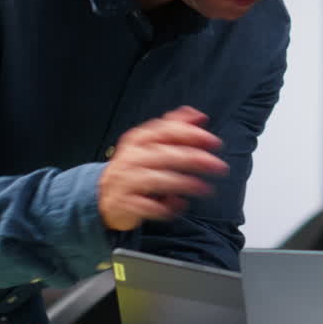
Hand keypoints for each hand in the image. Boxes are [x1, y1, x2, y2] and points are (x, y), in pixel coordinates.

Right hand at [97, 106, 228, 230]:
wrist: (104, 195)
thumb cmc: (136, 167)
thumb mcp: (151, 144)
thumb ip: (175, 127)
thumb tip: (198, 116)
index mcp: (138, 139)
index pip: (165, 131)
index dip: (191, 135)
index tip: (214, 141)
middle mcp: (131, 157)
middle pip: (165, 155)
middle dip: (194, 159)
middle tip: (218, 166)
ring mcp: (125, 180)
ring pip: (156, 180)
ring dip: (184, 184)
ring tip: (204, 188)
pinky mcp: (124, 203)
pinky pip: (146, 206)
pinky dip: (164, 207)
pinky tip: (179, 206)